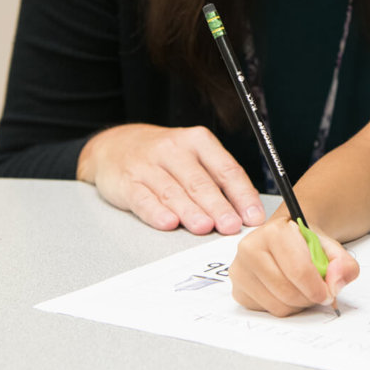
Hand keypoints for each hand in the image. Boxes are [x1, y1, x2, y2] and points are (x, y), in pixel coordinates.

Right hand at [76, 123, 265, 233]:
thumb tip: (245, 211)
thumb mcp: (194, 156)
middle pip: (201, 182)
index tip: (253, 216)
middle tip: (231, 225)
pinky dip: (156, 212)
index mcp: (199, 141)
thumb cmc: (164, 156)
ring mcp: (149, 165)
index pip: (226, 169)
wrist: (115, 144)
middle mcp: (175, 150)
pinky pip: (143, 198)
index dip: (242, 194)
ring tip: (204, 227)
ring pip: (173, 191)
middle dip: (218, 206)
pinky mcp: (126, 181)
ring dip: (190, 211)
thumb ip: (217, 180)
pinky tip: (168, 223)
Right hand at [229, 216, 358, 315]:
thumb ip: (343, 263)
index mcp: (274, 231)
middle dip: (310, 297)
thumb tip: (335, 283)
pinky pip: (268, 312)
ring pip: (278, 306)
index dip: (319, 288)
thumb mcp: (330, 246)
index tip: (329, 293)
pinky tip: (287, 291)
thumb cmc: (304, 243)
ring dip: (298, 304)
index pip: (298, 270)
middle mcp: (250, 248)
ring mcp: (240, 271)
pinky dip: (284, 307)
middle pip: (288, 291)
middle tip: (319, 291)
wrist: (286, 239)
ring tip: (303, 288)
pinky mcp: (238, 291)